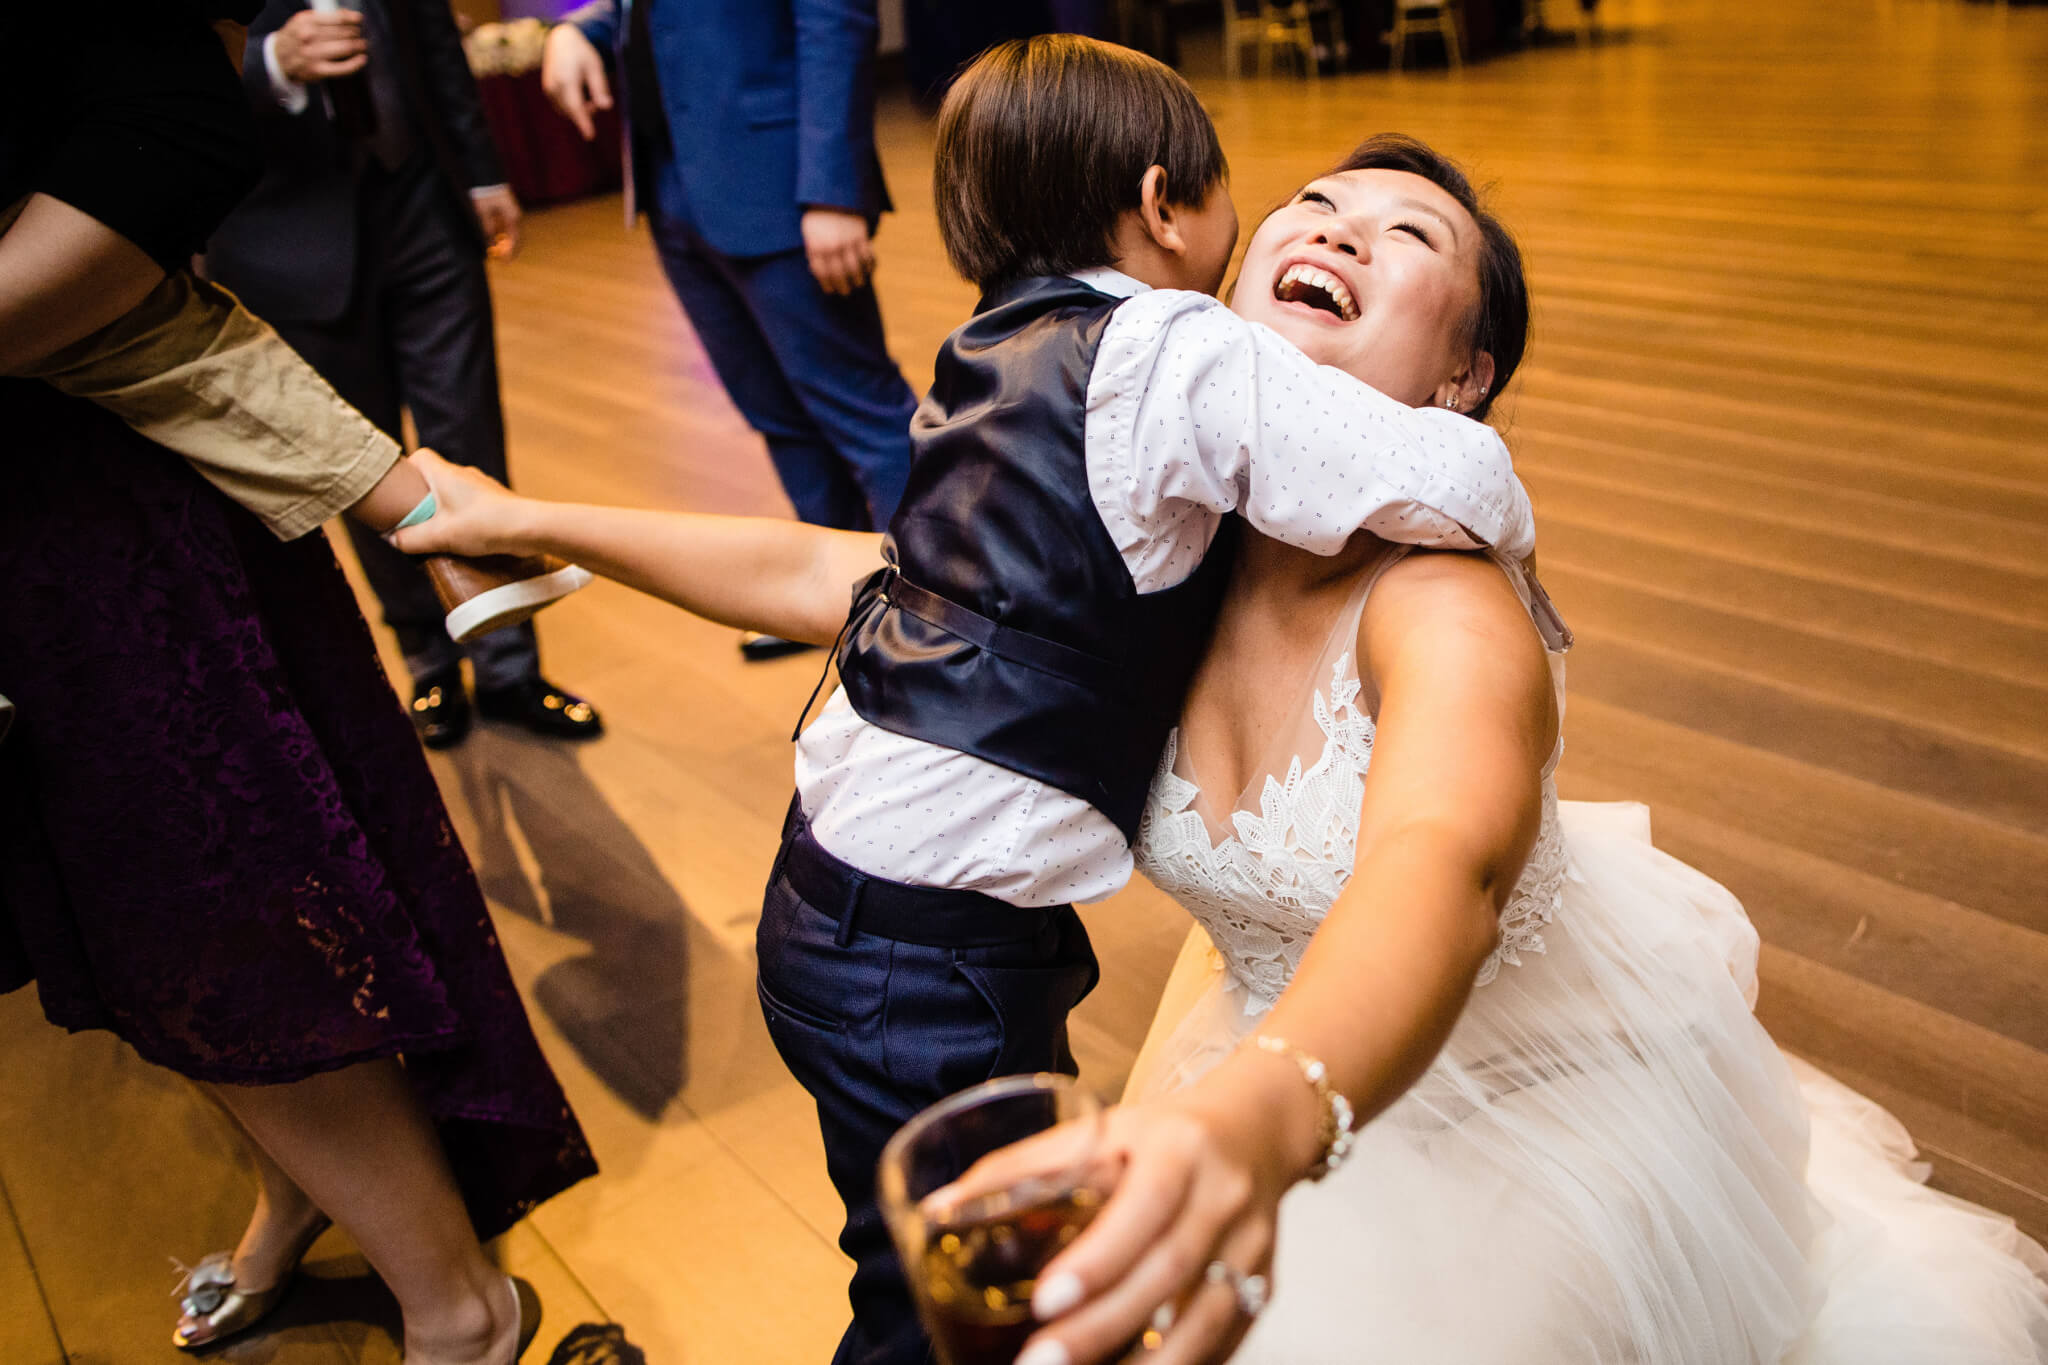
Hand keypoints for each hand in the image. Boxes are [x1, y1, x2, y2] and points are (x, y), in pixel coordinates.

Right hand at [272, 8, 367, 83]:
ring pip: (346, 48)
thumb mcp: (302, 21)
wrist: (278, 58)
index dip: (353, 19)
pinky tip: (362, 59)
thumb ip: (323, 17)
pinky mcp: (318, 70)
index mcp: (306, 20)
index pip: (338, 18)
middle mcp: (309, 36)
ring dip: (358, 46)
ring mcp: (314, 54)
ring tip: (362, 45)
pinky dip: (356, 63)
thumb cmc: (295, 38)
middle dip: (356, 33)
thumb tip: (348, 14)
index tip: (359, 20)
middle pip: (344, 33)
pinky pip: (343, 68)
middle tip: (359, 35)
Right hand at [387, 449, 532, 557]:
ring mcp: (482, 486)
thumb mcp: (440, 535)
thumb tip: (392, 539)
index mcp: (446, 474)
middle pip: (436, 476)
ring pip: (454, 491)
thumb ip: (411, 538)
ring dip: (444, 508)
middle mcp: (464, 474)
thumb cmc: (484, 525)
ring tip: (438, 531)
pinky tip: (464, 535)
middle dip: (423, 496)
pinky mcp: (495, 500)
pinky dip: (463, 515)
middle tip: (415, 517)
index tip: (400, 488)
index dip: (407, 468)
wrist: (530, 528)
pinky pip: (471, 503)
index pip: (421, 456)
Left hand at [472, 186, 522, 259]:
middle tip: (503, 260)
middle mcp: (515, 216)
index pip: (515, 240)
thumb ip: (487, 228)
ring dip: (506, 242)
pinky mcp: (507, 209)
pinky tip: (496, 239)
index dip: (511, 253)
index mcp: (512, 217)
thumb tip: (489, 244)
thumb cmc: (485, 194)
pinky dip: (503, 234)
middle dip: (510, 249)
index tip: (505, 262)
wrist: (486, 177)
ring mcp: (512, 212)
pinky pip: (507, 226)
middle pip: (516, 238)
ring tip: (498, 251)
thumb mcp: (483, 212)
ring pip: (511, 232)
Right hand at [541, 22, 611, 141]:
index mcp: (567, 80)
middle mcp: (554, 86)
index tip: (590, 136)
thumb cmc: (582, 53)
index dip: (584, 122)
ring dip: (579, 110)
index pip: (576, 107)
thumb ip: (600, 88)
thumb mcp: (595, 67)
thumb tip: (606, 107)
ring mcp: (549, 89)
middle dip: (586, 113)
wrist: (561, 40)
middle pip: (571, 111)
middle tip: (597, 102)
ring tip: (589, 96)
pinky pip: (561, 106)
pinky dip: (572, 106)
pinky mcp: (548, 90)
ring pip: (566, 110)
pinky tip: (580, 95)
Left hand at [801, 208, 875, 295]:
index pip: (822, 274)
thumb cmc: (818, 217)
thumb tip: (815, 272)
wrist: (833, 194)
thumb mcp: (808, 234)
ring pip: (855, 268)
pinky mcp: (861, 235)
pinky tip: (868, 270)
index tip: (831, 290)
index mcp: (816, 246)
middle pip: (839, 274)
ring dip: (858, 280)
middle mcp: (832, 246)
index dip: (827, 285)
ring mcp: (848, 241)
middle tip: (845, 292)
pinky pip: (867, 256)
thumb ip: (812, 252)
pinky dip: (869, 266)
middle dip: (843, 287)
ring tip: (858, 284)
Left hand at [940, 1062, 1313, 1364]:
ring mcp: (1251, 1247)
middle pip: (1167, 1272)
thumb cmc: (1162, 1135)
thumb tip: (941, 1207)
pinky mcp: (1266, 1286)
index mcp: (1178, 1150)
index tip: (1045, 1300)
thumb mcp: (1101, 1130)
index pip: (1144, 1207)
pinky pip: (1225, 1341)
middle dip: (1102, 1328)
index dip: (1099, 1256)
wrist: (1258, 1129)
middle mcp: (1222, 1198)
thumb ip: (1025, 1165)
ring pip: (1206, 1320)